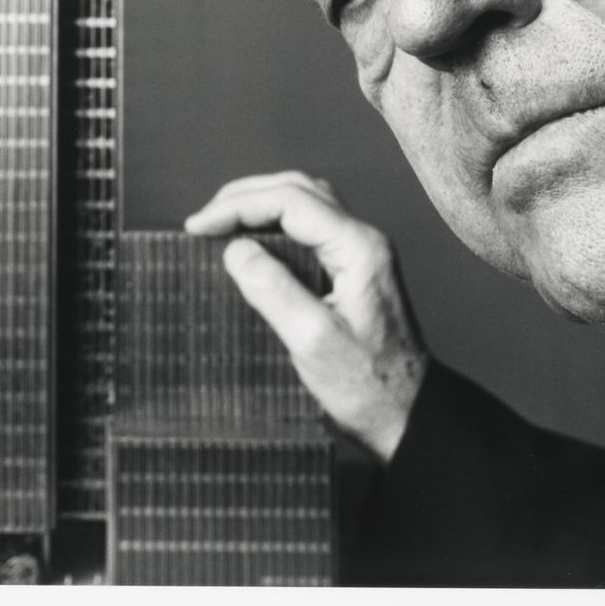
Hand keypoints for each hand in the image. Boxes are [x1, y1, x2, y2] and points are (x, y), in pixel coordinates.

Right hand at [185, 171, 428, 461]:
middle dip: (246, 197)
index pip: (291, 201)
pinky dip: (274, 224)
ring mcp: (360, 253)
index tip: (199, 227)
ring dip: (260, 204)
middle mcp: (363, 240)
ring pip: (305, 203)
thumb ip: (273, 289)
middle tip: (204, 220)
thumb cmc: (366, 386)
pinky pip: (310, 228)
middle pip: (299, 190)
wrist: (405, 415)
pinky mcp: (352, 270)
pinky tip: (251, 242)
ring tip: (221, 222)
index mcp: (359, 249)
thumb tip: (235, 249)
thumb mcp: (312, 341)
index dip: (239, 206)